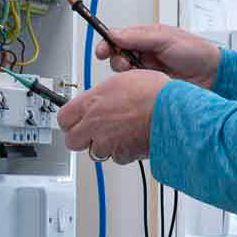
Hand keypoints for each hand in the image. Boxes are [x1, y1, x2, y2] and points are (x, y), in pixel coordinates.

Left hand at [56, 70, 170, 163]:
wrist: (173, 113)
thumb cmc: (154, 93)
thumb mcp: (123, 80)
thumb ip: (104, 93)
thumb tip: (100, 97)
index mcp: (92, 102)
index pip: (64, 117)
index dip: (70, 119)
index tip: (74, 119)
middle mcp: (95, 124)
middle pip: (72, 141)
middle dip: (81, 137)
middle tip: (90, 131)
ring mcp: (108, 141)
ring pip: (95, 151)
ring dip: (103, 145)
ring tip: (118, 133)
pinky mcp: (122, 154)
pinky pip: (116, 157)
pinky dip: (122, 151)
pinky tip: (131, 139)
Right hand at [96, 23, 221, 88]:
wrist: (212, 75)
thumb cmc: (195, 52)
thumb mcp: (166, 38)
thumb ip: (139, 37)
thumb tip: (115, 34)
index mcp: (145, 38)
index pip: (118, 38)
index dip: (107, 44)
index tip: (102, 50)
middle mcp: (143, 53)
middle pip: (116, 56)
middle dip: (116, 59)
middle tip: (125, 63)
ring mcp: (146, 71)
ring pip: (123, 73)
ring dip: (127, 73)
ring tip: (140, 73)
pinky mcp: (149, 86)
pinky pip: (133, 86)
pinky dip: (134, 85)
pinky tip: (144, 83)